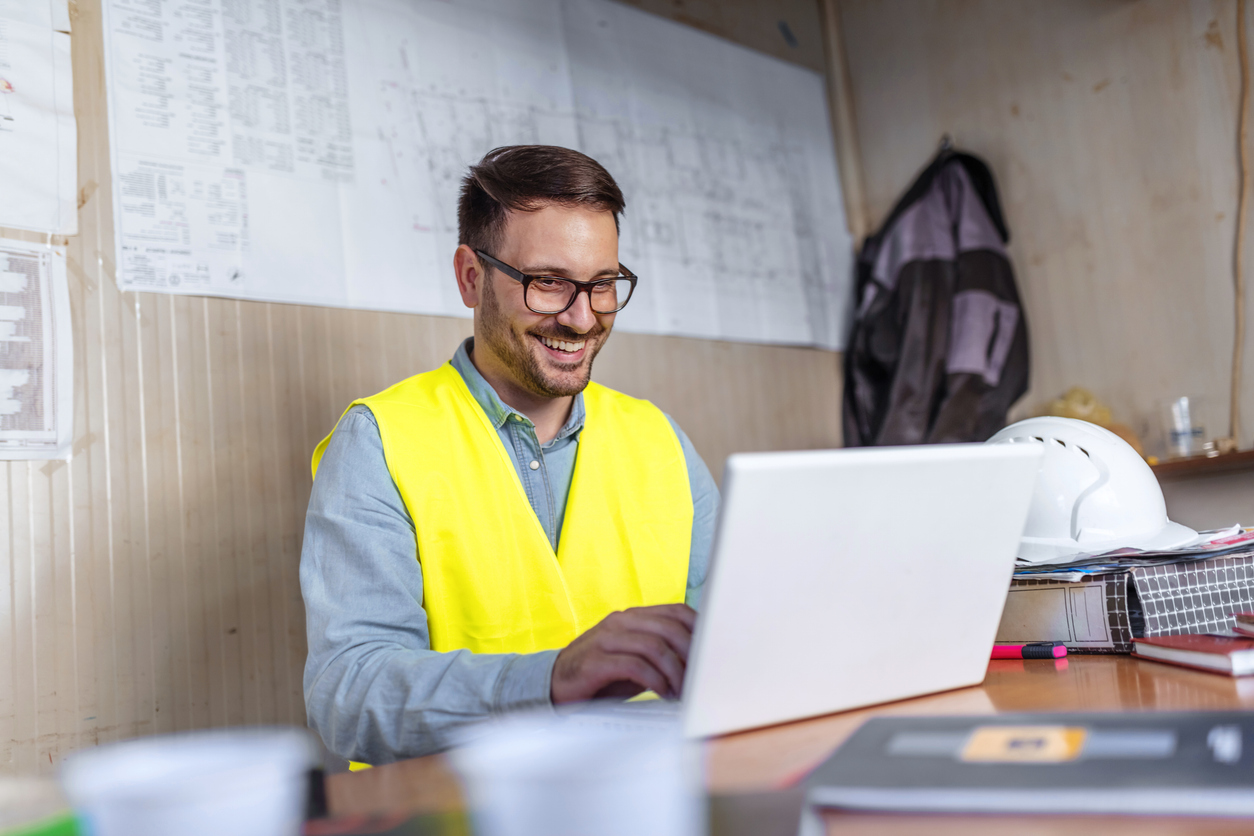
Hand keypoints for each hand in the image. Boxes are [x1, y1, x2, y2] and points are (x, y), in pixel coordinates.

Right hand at [550, 604, 696, 703]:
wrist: (555, 686)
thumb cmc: (601, 676)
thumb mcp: (635, 661)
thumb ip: (660, 655)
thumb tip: (699, 663)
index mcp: (633, 617)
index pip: (676, 611)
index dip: (699, 629)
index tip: (714, 651)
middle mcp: (620, 622)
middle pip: (669, 628)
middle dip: (692, 655)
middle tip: (701, 677)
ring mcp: (606, 639)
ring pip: (654, 646)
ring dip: (675, 671)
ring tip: (682, 691)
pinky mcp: (595, 661)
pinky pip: (634, 665)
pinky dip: (655, 680)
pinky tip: (662, 693)